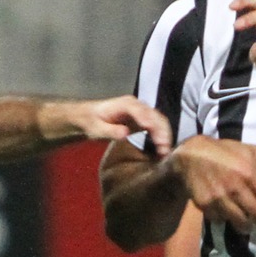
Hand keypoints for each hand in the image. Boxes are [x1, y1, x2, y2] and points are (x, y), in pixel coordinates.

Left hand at [53, 94, 172, 153]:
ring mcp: (141, 111)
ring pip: (159, 120)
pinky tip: (163, 148)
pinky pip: (157, 125)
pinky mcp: (144, 119)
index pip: (141, 111)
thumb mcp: (97, 129)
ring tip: (165, 152)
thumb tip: (125, 133)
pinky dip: (162, 136)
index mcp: (125, 104)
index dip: (150, 122)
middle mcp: (136, 105)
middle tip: (164, 149)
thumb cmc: (92, 123)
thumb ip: (111, 131)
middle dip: (162, 132)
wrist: (89, 118)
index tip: (156, 137)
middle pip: (155, 115)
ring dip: (165, 135)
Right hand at [171, 136, 255, 243]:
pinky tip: (227, 209)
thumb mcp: (251, 151)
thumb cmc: (226, 152)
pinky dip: (228, 218)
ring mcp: (220, 198)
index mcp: (250, 173)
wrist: (190, 156)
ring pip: (240, 223)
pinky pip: (222, 220)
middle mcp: (236, 188)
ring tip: (250, 224)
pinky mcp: (206, 206)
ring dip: (248, 226)